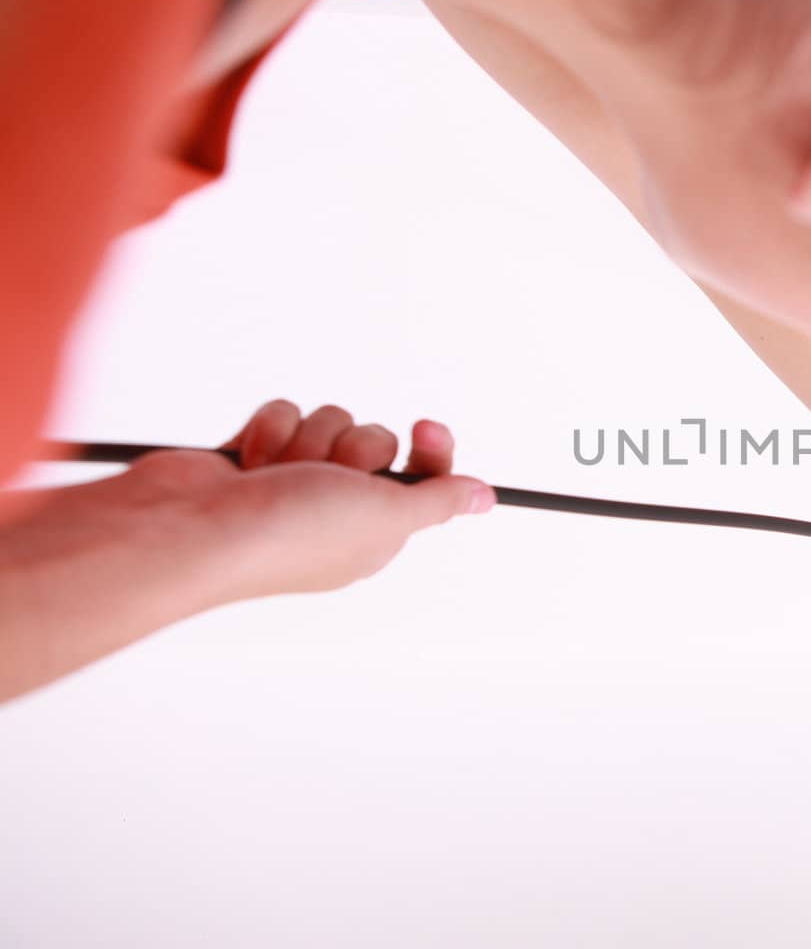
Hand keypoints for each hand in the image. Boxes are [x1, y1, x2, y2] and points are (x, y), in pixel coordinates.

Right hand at [159, 400, 493, 598]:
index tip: (425, 428)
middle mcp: (336, 508)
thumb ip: (436, 501)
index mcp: (375, 533)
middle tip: (325, 476)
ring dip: (306, 439)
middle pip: (375, 440)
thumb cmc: (287, 534)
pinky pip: (283, 414)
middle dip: (352, 447)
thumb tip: (484, 497)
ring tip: (277, 473)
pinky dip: (268, 429)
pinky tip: (247, 460)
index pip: (423, 478)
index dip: (431, 450)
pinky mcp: (252, 457)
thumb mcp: (385, 517)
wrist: (187, 529)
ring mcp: (291, 482)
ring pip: (330, 420)